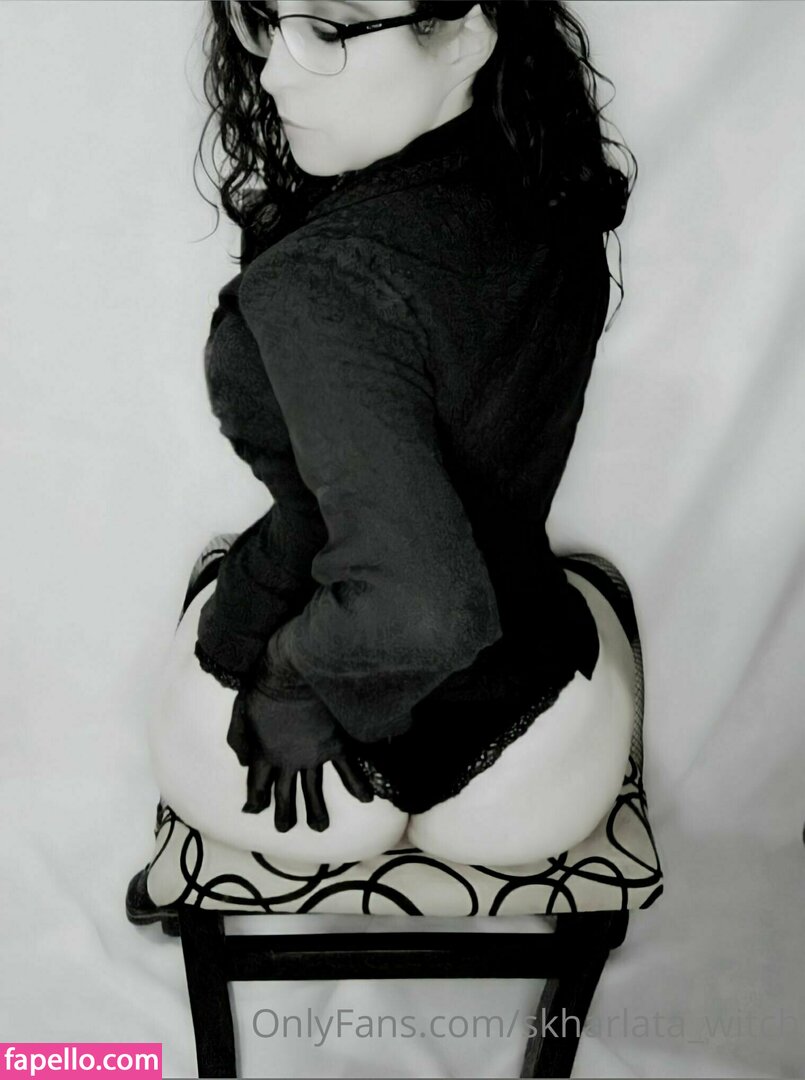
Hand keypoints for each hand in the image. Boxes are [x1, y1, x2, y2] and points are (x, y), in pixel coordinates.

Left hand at [226, 664, 374, 832]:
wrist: (294, 669)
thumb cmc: (263, 686)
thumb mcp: (240, 712)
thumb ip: (238, 740)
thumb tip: (241, 761)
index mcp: (263, 754)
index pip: (257, 786)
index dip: (254, 801)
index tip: (252, 810)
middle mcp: (288, 761)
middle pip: (284, 795)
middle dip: (284, 814)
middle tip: (285, 828)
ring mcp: (313, 755)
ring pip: (313, 790)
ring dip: (316, 810)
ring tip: (319, 827)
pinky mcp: (334, 744)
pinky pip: (347, 769)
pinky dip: (357, 784)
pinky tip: (366, 798)